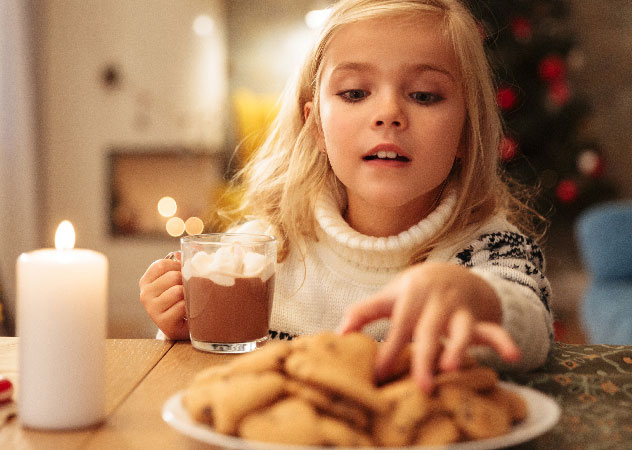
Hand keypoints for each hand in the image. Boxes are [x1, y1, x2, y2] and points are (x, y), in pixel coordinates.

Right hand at [139, 254, 188, 339]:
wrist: (182, 327)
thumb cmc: (179, 299)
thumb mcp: (176, 280)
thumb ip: (180, 263)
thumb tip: (188, 248)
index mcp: (146, 281)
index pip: (162, 264)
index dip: (179, 266)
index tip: (185, 273)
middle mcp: (145, 295)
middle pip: (172, 276)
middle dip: (187, 280)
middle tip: (192, 288)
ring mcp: (152, 310)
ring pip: (178, 291)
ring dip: (190, 294)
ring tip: (191, 299)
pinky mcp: (163, 322)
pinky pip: (182, 306)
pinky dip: (190, 307)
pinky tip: (190, 311)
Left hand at [338, 262, 520, 391]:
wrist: (453, 272)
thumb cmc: (414, 291)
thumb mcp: (390, 295)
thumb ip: (365, 311)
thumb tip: (337, 334)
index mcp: (411, 295)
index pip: (399, 324)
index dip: (389, 349)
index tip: (378, 375)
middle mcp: (437, 302)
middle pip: (429, 331)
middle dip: (424, 358)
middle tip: (419, 387)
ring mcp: (460, 310)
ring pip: (462, 330)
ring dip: (460, 347)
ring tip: (453, 368)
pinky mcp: (480, 319)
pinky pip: (495, 330)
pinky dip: (504, 342)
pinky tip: (513, 357)